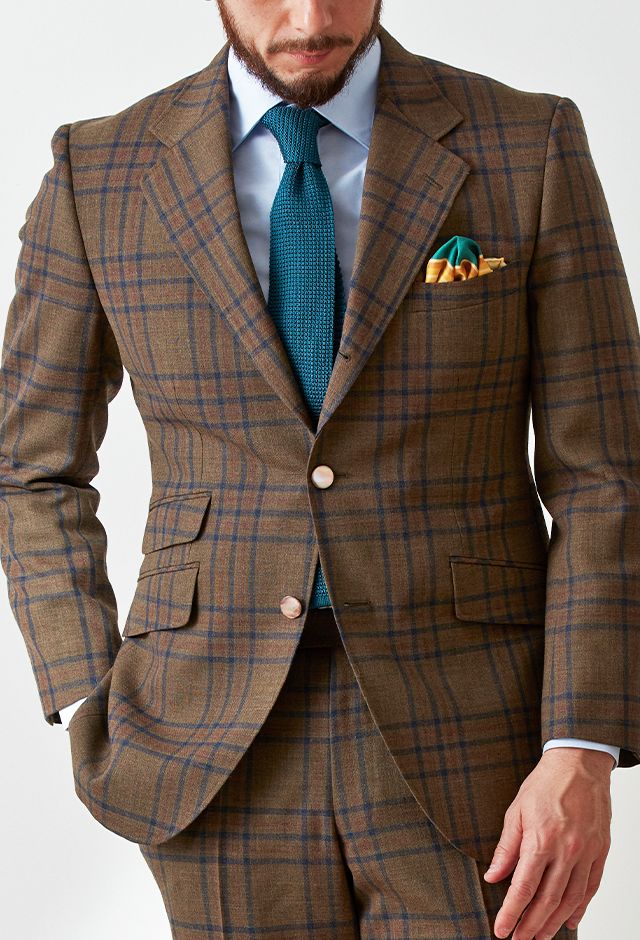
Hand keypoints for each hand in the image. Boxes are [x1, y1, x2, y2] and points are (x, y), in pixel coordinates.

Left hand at [484, 747, 612, 937]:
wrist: (579, 764)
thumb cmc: (545, 784)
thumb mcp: (516, 811)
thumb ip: (506, 848)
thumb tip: (493, 876)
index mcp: (541, 839)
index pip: (523, 887)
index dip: (511, 912)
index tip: (502, 929)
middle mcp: (566, 850)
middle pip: (547, 900)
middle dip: (531, 925)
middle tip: (520, 939)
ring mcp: (586, 853)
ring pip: (571, 899)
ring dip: (554, 922)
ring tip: (541, 936)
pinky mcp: (600, 851)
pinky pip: (591, 887)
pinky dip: (580, 908)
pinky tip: (569, 920)